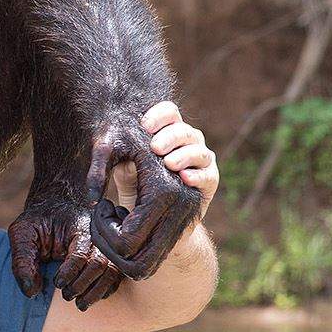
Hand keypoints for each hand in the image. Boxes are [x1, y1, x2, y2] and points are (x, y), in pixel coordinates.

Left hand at [111, 102, 218, 220]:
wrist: (152, 219)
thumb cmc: (137, 187)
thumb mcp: (125, 171)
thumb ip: (124, 158)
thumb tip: (122, 148)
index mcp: (168, 131)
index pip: (169, 112)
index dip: (159, 115)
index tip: (144, 125)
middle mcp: (188, 142)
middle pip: (184, 130)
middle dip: (169, 137)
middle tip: (155, 147)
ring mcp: (201, 160)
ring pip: (199, 150)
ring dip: (184, 155)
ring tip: (169, 163)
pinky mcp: (210, 181)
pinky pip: (208, 175)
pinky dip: (196, 175)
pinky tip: (184, 178)